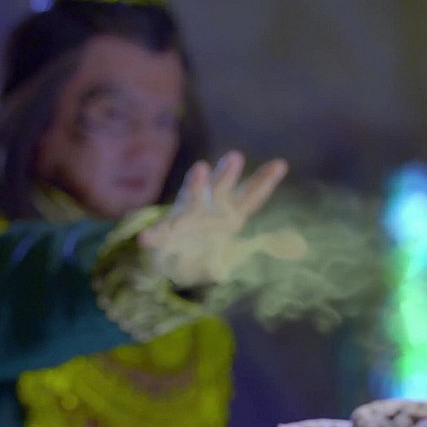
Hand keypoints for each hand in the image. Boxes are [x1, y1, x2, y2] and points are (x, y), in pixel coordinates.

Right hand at [138, 151, 306, 286]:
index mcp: (230, 214)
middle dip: (227, 173)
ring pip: (192, 197)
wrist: (172, 261)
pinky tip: (145, 239)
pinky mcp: (165, 232)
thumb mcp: (226, 258)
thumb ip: (237, 260)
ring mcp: (186, 216)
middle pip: (221, 187)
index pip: (251, 197)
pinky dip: (152, 237)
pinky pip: (158, 234)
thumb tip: (233, 270)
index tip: (281, 165)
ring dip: (196, 183)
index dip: (264, 182)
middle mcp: (208, 207)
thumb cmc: (206, 252)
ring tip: (199, 168)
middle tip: (236, 156)